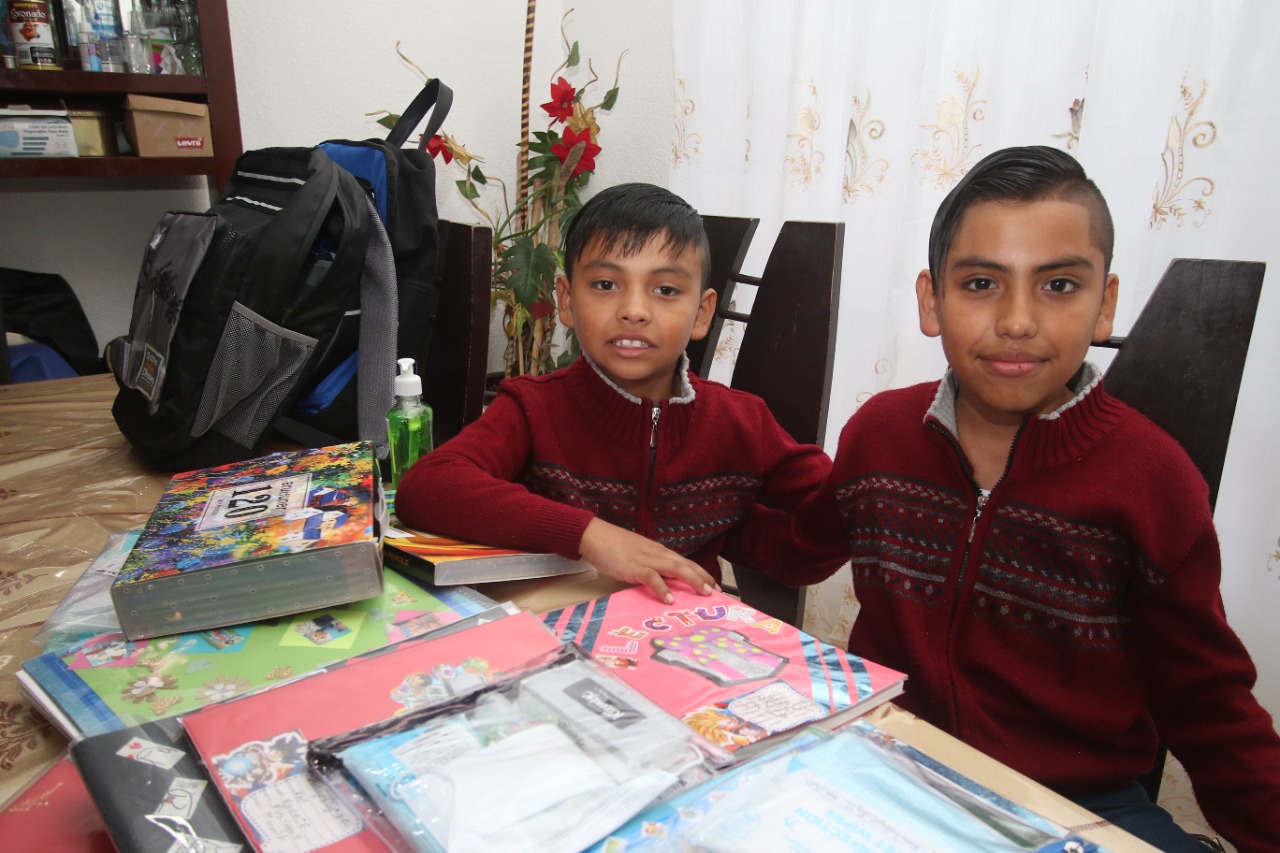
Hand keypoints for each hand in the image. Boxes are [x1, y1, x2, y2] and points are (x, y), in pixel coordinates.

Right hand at [579, 518, 717, 603]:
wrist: (596, 536)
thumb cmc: (615, 547)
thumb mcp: (639, 556)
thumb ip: (651, 567)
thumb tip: (663, 583)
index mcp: (660, 552)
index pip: (686, 562)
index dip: (701, 573)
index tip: (714, 585)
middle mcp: (658, 555)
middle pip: (686, 565)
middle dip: (703, 577)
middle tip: (716, 591)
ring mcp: (647, 560)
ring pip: (675, 568)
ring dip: (692, 580)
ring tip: (703, 593)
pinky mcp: (634, 567)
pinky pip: (652, 578)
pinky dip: (662, 588)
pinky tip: (670, 599)